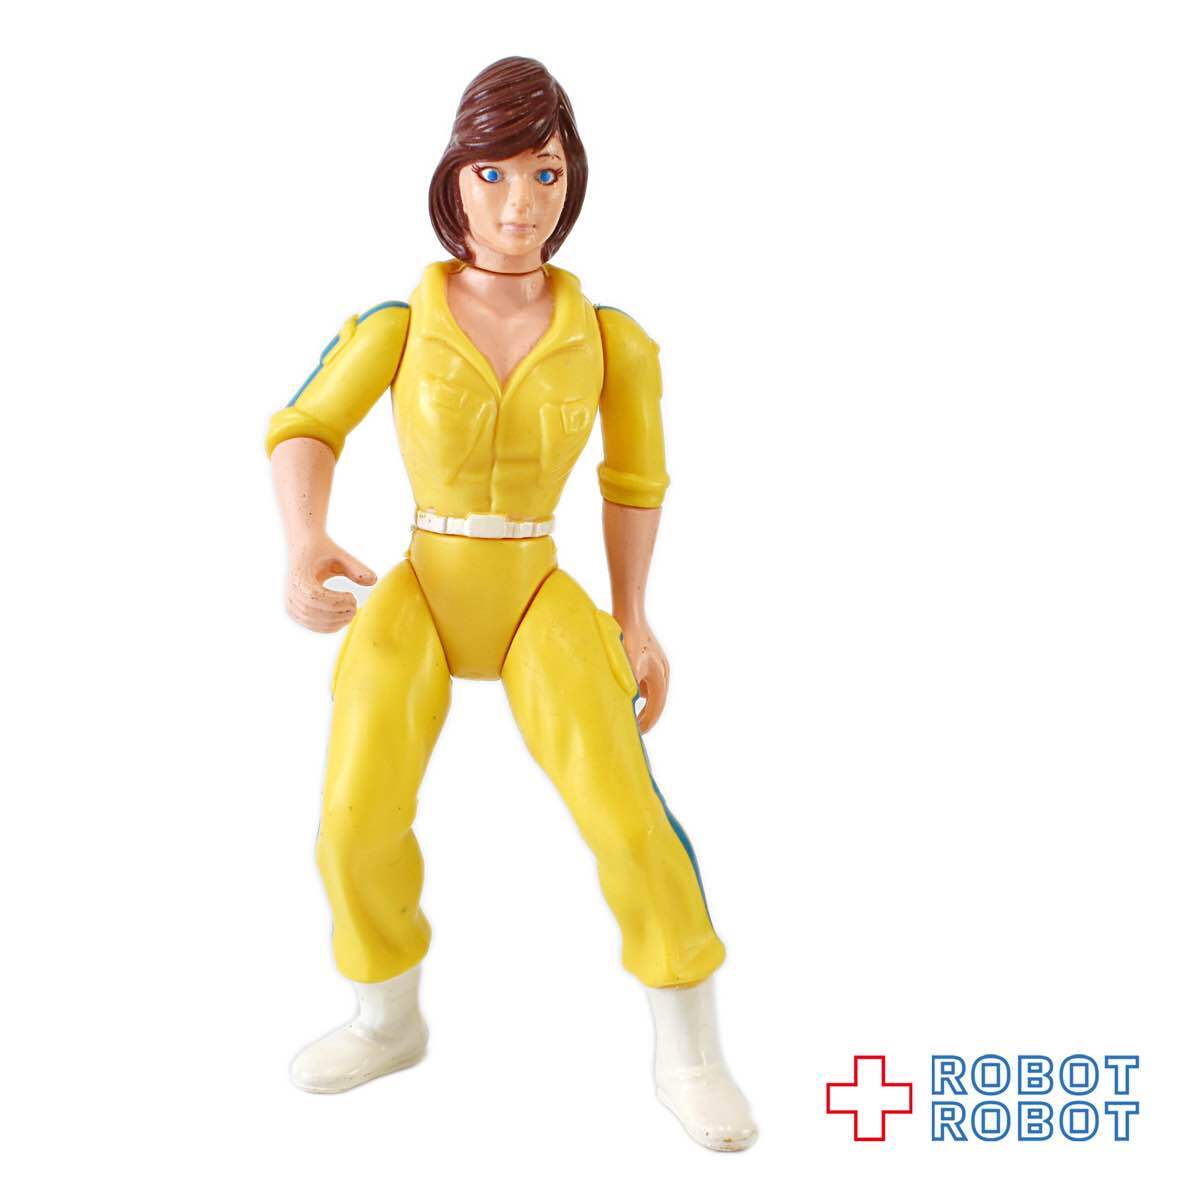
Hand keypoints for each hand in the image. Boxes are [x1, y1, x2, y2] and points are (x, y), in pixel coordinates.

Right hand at [285, 534, 376, 632]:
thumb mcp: (340, 555)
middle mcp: (291, 593)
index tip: (353, 597)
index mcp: (298, 578)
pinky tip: (344, 617)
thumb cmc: (323, 551)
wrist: (302, 548)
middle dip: (338, 613)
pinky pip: (313, 626)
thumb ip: (356, 567)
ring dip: (336, 621)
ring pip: (314, 622)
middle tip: (356, 608)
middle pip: (314, 612)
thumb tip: (374, 581)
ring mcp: (291, 605)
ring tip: (351, 611)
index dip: (336, 601)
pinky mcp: (295, 613)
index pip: (315, 597)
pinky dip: (330, 626)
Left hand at [617, 613, 669, 733]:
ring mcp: (657, 662)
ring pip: (652, 689)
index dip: (647, 722)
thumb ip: (630, 686)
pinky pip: (647, 679)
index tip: (638, 733)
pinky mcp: (650, 656)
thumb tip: (629, 704)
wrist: (630, 612)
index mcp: (660, 677)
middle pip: (657, 700)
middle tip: (636, 727)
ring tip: (630, 711)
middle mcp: (663, 671)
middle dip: (647, 714)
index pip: (655, 707)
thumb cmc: (627, 638)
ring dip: (644, 702)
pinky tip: (628, 689)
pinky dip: (640, 689)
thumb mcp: (627, 665)